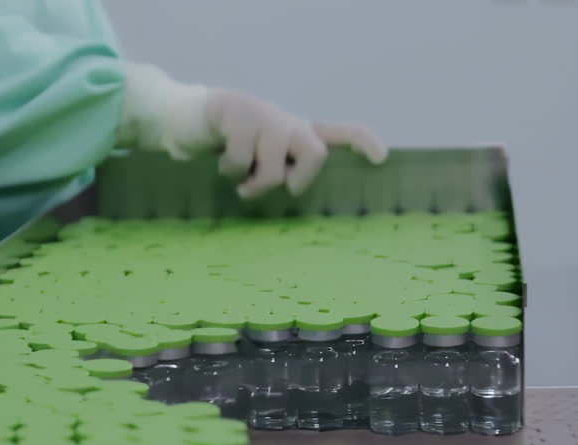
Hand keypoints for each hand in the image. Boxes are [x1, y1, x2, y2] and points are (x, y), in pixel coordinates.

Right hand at [203, 88, 387, 198]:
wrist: (198, 116)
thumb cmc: (238, 145)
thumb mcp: (264, 158)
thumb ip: (282, 172)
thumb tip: (290, 194)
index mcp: (300, 133)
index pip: (342, 133)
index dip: (364, 143)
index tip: (380, 159)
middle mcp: (289, 124)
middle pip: (316, 154)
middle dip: (300, 180)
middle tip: (283, 188)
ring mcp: (266, 118)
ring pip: (273, 171)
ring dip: (252, 186)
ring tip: (240, 181)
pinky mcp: (240, 116)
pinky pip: (241, 162)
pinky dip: (230, 171)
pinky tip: (223, 161)